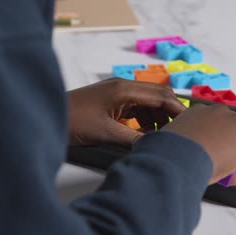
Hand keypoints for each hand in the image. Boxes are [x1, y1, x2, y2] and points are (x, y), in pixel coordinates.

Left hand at [67, 78, 185, 145]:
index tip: (188, 125)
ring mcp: (117, 94)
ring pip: (147, 103)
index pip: (161, 95)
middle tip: (176, 133)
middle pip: (157, 97)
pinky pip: (136, 109)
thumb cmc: (71, 120)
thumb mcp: (106, 133)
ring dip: (156, 118)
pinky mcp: (111, 102)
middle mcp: (123, 87)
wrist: (47, 117)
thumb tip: (155, 146)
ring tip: (160, 136)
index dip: (177, 110)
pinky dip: (144, 120)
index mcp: (124, 89)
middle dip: (168, 114)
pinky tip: (144, 133)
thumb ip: (134, 138)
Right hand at [162, 105, 235, 185]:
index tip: (207, 151)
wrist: (173, 159)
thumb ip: (180, 142)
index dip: (217, 135)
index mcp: (198, 112)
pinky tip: (233, 177)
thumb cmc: (165, 153)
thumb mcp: (169, 141)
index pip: (216, 117)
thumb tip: (178, 155)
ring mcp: (235, 126)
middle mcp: (218, 113)